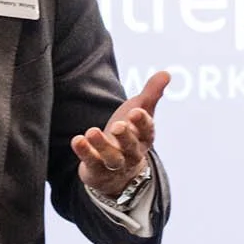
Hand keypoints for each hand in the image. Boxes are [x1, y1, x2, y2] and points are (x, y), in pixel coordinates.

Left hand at [73, 71, 169, 199]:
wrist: (116, 170)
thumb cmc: (129, 134)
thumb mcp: (139, 111)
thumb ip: (151, 93)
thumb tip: (166, 73)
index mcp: (144, 138)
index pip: (147, 131)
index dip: (142, 122)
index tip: (135, 112)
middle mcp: (132, 153)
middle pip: (131, 147)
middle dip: (125, 137)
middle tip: (118, 126)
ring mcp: (115, 164)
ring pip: (112, 158)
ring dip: (102, 146)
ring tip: (91, 131)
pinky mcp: (97, 170)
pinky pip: (91, 163)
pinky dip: (85, 152)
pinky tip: (77, 140)